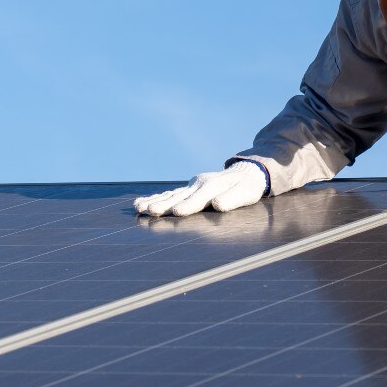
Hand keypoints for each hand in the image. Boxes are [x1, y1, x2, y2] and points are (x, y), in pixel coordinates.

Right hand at [134, 162, 267, 217]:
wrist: (244, 174)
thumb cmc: (247, 188)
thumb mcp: (246, 193)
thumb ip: (233, 199)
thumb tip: (217, 204)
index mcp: (214, 185)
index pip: (200, 197)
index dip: (189, 204)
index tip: (177, 212)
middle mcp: (198, 183)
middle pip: (179, 196)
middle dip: (164, 204)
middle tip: (150, 212)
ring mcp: (190, 185)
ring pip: (170, 195)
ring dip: (153, 202)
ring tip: (138, 208)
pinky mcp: (186, 188)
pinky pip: (168, 194)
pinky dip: (154, 199)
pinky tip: (140, 204)